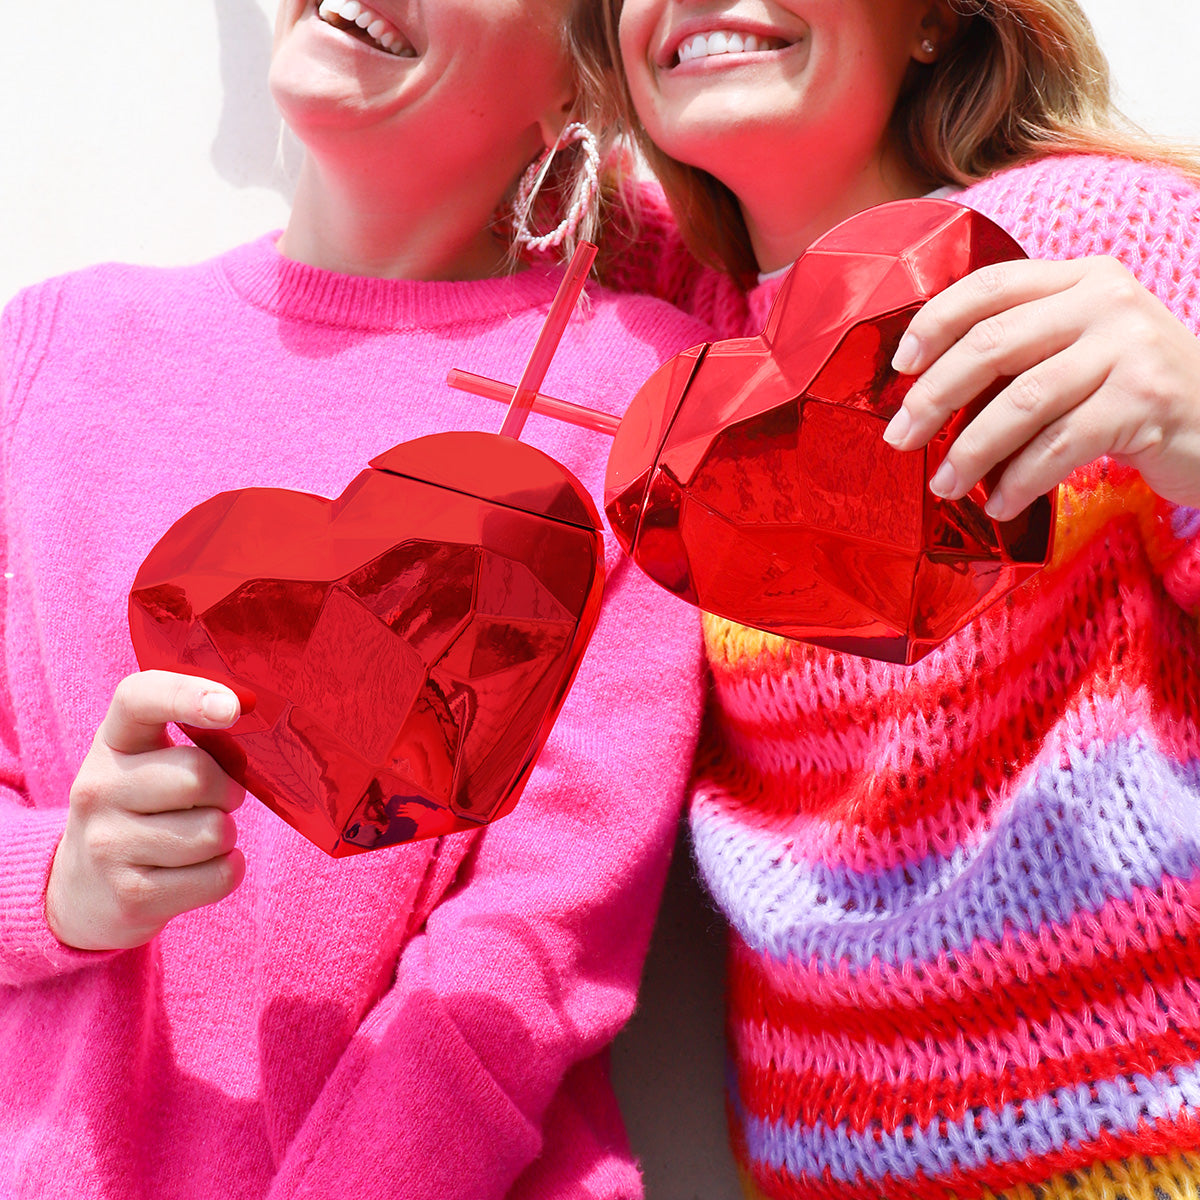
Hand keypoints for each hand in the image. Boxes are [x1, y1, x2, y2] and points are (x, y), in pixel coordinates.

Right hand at [45, 671, 246, 950]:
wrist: (83, 889)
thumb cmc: (145, 806)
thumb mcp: (152, 761)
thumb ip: (197, 738)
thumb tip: (249, 722)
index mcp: (113, 740)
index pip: (140, 698)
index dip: (189, 694)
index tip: (233, 706)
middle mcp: (98, 786)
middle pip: (198, 775)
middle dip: (228, 791)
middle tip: (217, 801)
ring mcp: (107, 844)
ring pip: (215, 831)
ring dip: (226, 835)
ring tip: (199, 838)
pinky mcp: (130, 895)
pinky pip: (220, 876)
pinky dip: (228, 871)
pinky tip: (201, 869)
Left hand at [883, 256, 1199, 518]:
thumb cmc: (1133, 394)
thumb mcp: (1081, 351)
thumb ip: (1021, 353)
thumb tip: (927, 395)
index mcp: (1079, 279)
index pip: (989, 286)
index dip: (934, 324)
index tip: (900, 368)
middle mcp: (1105, 301)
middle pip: (992, 343)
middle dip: (934, 397)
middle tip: (901, 438)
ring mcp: (1131, 348)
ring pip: (1021, 401)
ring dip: (971, 451)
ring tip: (944, 486)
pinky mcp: (1147, 401)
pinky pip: (1059, 446)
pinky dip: (1019, 481)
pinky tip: (999, 504)